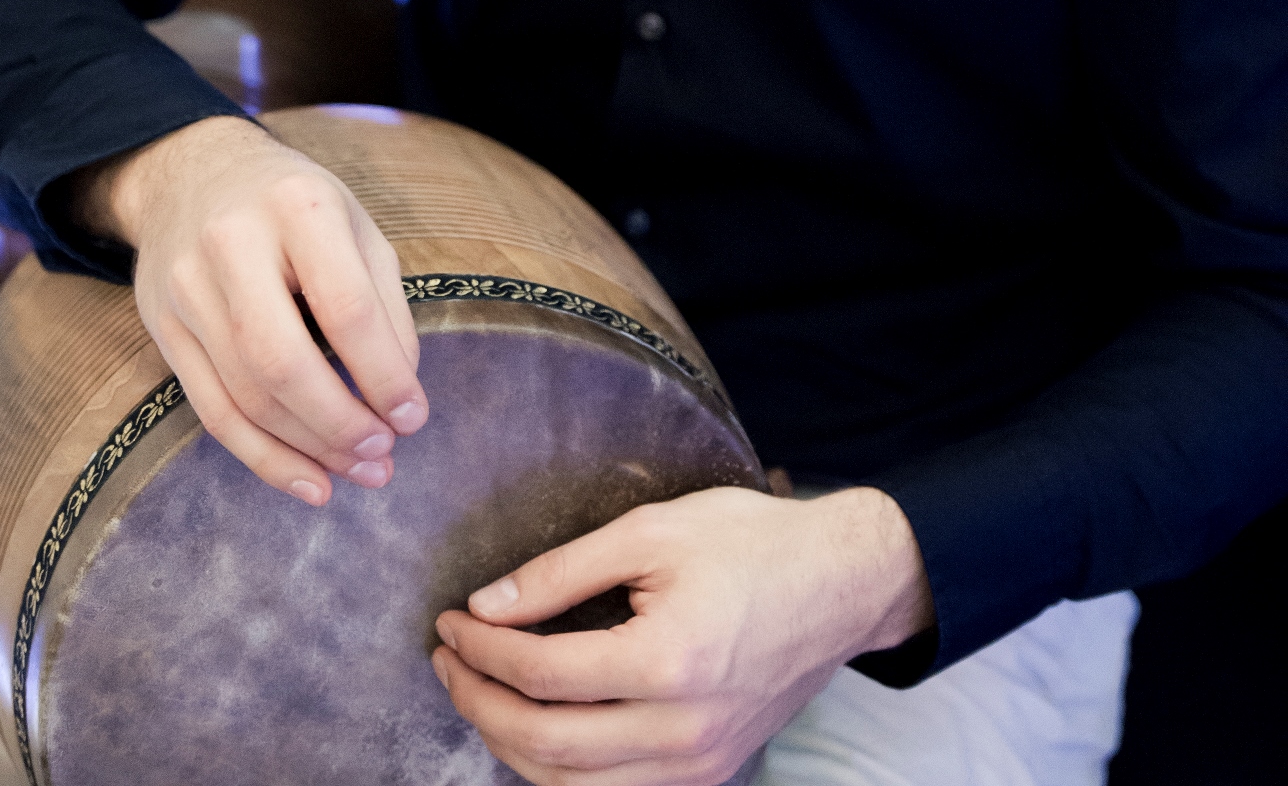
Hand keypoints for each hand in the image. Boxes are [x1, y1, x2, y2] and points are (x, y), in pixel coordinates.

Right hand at [72, 115, 427, 505]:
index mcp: (298, 205)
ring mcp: (186, 288)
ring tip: (359, 473)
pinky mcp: (162, 327)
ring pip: (247, 397)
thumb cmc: (293, 204)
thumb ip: (384, 302)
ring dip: (309, 451)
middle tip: (384, 456)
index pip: (346, 308)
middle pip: (283, 362)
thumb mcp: (354, 224)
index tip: (414, 417)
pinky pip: (213, 412)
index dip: (385, 374)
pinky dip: (264, 458)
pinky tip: (309, 481)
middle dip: (340, 424)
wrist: (191, 172)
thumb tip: (401, 391)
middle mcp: (231, 244)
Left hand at [432, 484, 932, 785]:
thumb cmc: (753, 543)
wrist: (843, 584)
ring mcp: (699, 763)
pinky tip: (538, 729)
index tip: (449, 620)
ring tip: (480, 693)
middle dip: (478, 702)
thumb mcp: (653, 531)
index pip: (541, 674)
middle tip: (448, 659)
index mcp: (668, 660)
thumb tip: (487, 605)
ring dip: (510, 746)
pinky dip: (562, 772)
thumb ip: (563, 571)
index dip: (481, 649)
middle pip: (545, 744)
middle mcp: (683, 728)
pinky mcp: (710, 774)